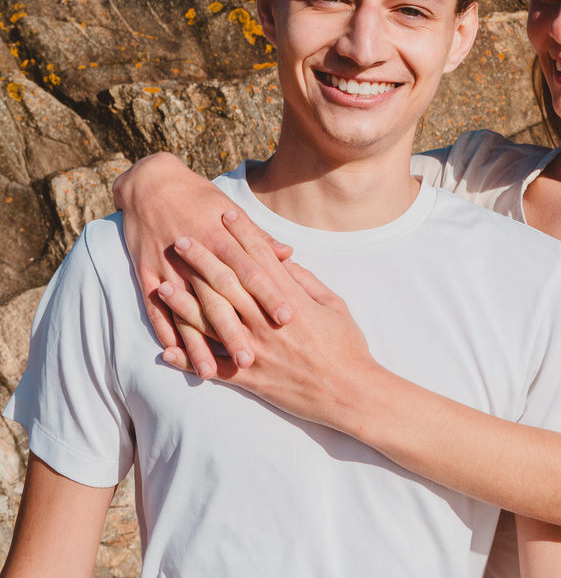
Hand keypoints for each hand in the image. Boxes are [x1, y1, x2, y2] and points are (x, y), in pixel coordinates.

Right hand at [114, 153, 292, 374]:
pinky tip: (175, 356)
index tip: (286, 318)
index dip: (269, 294)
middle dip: (235, 330)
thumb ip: (259, 240)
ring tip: (212, 371)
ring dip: (198, 343)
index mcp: (223, 239)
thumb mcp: (231, 213)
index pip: (251, 271)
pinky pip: (154, 308)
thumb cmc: (201, 200)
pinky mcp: (147, 274)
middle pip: (219, 298)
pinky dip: (164, 332)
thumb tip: (288, 256)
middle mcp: (197, 256)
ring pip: (186, 312)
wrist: (151, 185)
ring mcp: (169, 267)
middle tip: (253, 358)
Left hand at [157, 211, 379, 431]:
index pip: (260, 260)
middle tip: (181, 240)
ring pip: (211, 323)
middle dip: (202, 261)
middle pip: (228, 285)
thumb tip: (284, 261)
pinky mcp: (250, 378)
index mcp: (290, 302)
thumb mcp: (334, 305)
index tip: (225, 216)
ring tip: (162, 286)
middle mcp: (266, 323)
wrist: (349, 392)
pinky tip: (166, 350)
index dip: (242, 236)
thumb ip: (306, 282)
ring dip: (183, 304)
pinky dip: (189, 359)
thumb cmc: (347, 346)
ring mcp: (255, 351)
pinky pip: (212, 367)